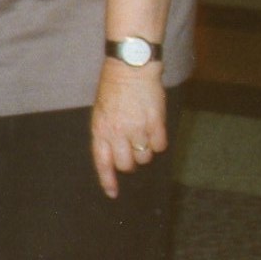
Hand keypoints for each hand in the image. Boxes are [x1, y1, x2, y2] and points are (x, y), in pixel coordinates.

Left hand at [90, 59, 167, 198]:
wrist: (131, 66)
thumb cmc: (114, 87)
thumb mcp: (101, 109)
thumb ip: (105, 132)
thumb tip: (113, 155)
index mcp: (100, 128)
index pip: (102, 161)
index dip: (107, 180)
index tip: (113, 193)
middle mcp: (117, 131)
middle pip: (126, 165)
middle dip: (130, 163)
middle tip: (132, 150)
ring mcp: (137, 128)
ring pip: (144, 158)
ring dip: (145, 151)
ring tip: (142, 132)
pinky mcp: (155, 122)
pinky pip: (160, 146)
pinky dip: (158, 142)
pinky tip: (154, 128)